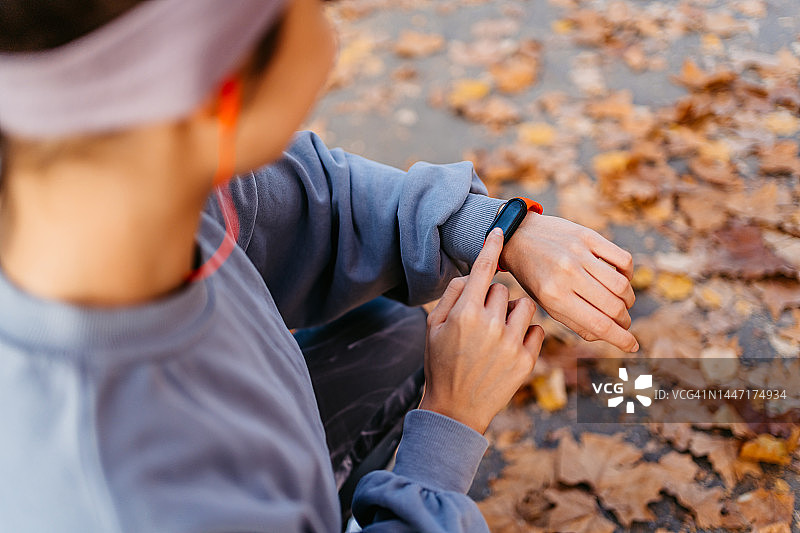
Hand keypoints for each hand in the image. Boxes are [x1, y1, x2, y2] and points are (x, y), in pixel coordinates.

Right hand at [420, 228, 544, 433]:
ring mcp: (511, 343)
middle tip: (481, 321)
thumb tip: (474, 275)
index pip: (482, 269)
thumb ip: (453, 295)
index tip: (501, 227)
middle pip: (503, 290)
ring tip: (499, 331)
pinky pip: (536, 330)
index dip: (492, 245)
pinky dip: (526, 333)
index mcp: (465, 313)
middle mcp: (491, 324)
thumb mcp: (434, 327)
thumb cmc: (440, 364)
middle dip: (494, 299)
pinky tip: (510, 346)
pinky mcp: (527, 360)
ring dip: (514, 313)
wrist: (456, 409)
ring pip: (525, 306)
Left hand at [500, 213, 638, 351]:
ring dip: (628, 299)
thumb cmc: (533, 275)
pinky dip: (628, 273)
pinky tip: (621, 278)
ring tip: (623, 303)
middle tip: (623, 322)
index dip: (621, 339)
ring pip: (622, 284)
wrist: (518, 236)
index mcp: (554, 297)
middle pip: (614, 306)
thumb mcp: (545, 303)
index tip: (633, 346)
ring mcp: (578, 254)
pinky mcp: (588, 236)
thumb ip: (574, 321)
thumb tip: (605, 335)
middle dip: (624, 321)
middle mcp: (567, 275)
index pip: (599, 324)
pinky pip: (623, 259)